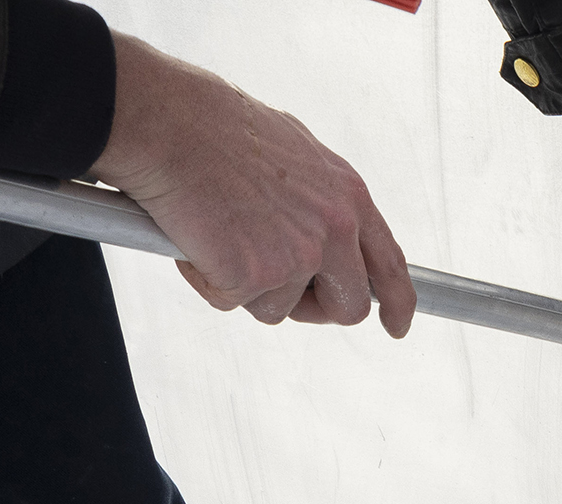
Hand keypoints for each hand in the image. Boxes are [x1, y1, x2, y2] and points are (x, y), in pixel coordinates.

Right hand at [89, 33, 415, 336]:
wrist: (164, 120)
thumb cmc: (210, 127)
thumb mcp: (290, 153)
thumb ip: (314, 201)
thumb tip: (314, 237)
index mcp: (347, 194)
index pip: (389, 264)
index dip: (396, 303)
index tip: (396, 325)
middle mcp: (335, 227)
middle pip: (348, 307)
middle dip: (313, 308)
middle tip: (271, 287)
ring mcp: (299, 254)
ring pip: (279, 309)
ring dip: (245, 287)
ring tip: (217, 233)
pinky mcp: (256, 275)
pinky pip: (231, 301)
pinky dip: (206, 279)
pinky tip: (195, 237)